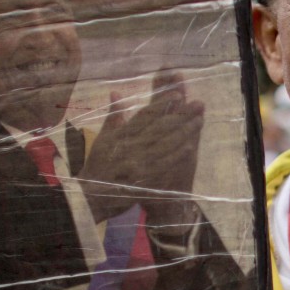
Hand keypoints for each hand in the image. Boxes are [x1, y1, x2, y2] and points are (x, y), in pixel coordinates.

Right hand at [82, 71, 204, 221]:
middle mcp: (129, 147)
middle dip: (180, 115)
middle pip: (159, 128)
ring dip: (184, 132)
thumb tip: (116, 92)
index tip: (178, 94)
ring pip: (165, 144)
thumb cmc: (97, 166)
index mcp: (120, 135)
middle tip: (198, 104)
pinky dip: (177, 155)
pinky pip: (164, 166)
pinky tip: (190, 146)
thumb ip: (112, 116)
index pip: (144, 116)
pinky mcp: (144, 181)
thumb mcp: (102, 139)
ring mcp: (138, 164)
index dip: (162, 104)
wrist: (89, 198)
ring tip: (199, 120)